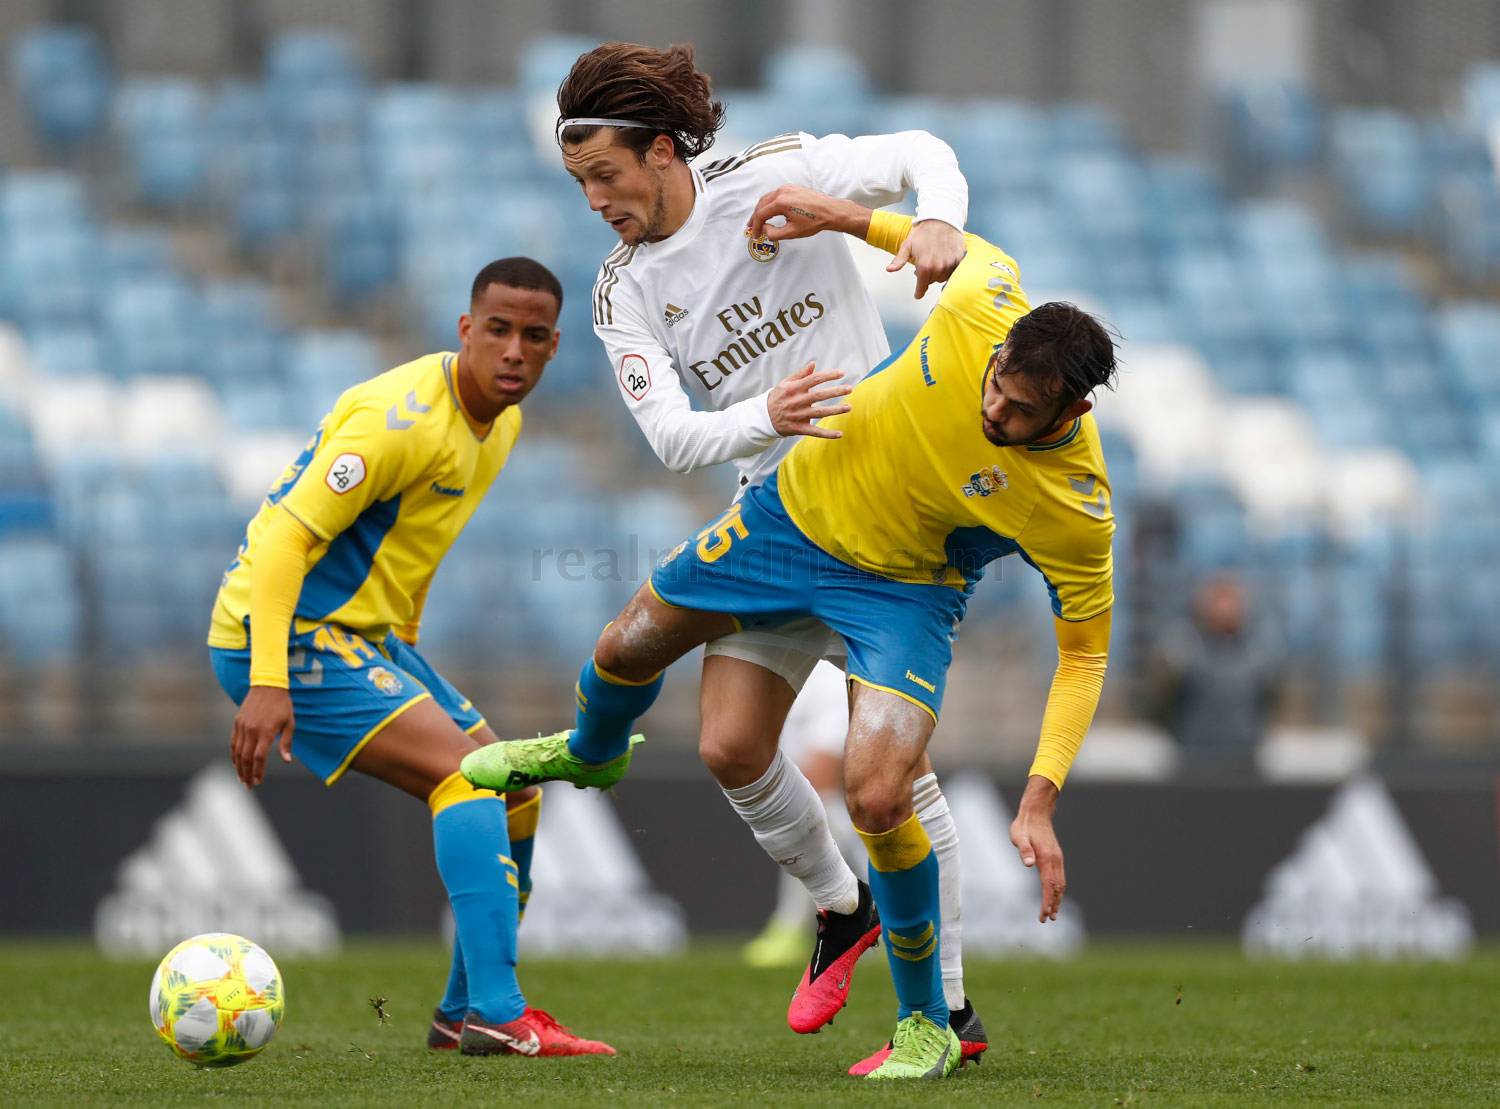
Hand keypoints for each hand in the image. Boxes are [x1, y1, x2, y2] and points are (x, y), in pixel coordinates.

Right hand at [230, 686, 294, 787]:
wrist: (268, 685)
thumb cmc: (283, 705)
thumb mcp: (290, 723)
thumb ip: (286, 743)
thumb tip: (287, 761)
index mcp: (265, 732)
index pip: (259, 757)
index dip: (258, 771)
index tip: (258, 782)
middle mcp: (251, 730)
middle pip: (246, 758)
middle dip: (246, 773)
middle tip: (248, 785)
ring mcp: (242, 726)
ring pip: (237, 751)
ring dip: (238, 767)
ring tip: (241, 778)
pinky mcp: (237, 722)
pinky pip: (233, 742)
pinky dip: (234, 754)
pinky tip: (237, 763)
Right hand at [746, 185, 863, 241]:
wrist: (830, 211)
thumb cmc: (815, 220)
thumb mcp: (792, 232)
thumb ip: (774, 233)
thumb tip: (765, 230)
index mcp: (781, 202)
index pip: (761, 214)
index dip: (756, 226)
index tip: (755, 235)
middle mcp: (782, 192)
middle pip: (762, 204)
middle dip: (755, 216)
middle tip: (752, 227)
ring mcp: (788, 188)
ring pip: (768, 198)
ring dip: (762, 209)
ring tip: (759, 220)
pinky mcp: (793, 187)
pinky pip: (776, 194)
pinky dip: (770, 203)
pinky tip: (771, 210)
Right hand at [766, 362, 852, 438]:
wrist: (763, 417)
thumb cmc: (777, 397)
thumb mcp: (785, 383)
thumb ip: (800, 374)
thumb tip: (813, 364)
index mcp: (794, 388)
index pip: (814, 379)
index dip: (828, 375)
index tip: (842, 373)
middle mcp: (797, 401)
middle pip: (819, 395)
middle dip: (835, 392)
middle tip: (850, 389)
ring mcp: (798, 415)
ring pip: (819, 413)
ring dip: (835, 410)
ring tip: (849, 407)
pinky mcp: (798, 428)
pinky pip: (815, 432)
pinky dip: (827, 434)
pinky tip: (840, 434)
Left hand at [890, 219, 964, 298]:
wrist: (941, 218)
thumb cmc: (922, 232)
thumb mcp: (907, 246)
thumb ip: (899, 261)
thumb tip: (889, 270)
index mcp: (924, 267)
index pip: (921, 288)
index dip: (918, 292)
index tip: (917, 295)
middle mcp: (938, 268)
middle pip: (931, 282)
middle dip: (926, 276)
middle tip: (924, 264)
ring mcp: (950, 264)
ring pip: (942, 278)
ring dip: (937, 273)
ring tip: (933, 260)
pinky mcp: (959, 260)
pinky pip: (953, 271)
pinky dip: (948, 268)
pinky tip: (943, 259)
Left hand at [1009, 775, 1065, 921]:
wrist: (1036, 812)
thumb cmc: (1024, 825)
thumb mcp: (1019, 836)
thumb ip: (1024, 850)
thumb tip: (1029, 864)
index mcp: (1046, 858)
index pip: (1049, 885)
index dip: (1047, 901)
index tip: (1045, 915)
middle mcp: (1055, 860)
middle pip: (1057, 887)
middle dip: (1053, 904)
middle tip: (1047, 919)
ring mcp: (1057, 858)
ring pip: (1061, 883)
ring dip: (1057, 898)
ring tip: (1052, 913)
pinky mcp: (1056, 856)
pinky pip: (1060, 877)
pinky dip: (1058, 889)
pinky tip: (1054, 895)